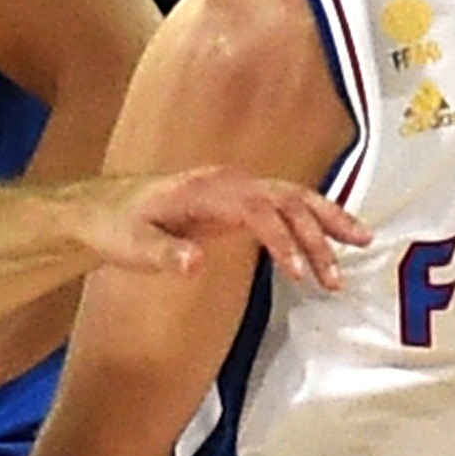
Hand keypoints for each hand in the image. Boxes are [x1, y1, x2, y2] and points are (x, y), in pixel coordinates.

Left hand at [73, 167, 368, 293]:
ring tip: (358, 247)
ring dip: (325, 222)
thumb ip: (164, 254)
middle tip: (344, 264)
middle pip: (288, 198)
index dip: (283, 239)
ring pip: (291, 199)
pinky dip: (308, 223)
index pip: (260, 209)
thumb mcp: (131, 246)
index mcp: (206, 189)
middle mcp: (226, 183)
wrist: (96, 213)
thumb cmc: (114, 227)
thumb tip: (195, 261)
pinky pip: (281, 208)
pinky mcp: (234, 204)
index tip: (299, 272)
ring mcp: (232, 191)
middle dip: (322, 227)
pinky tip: (327, 244)